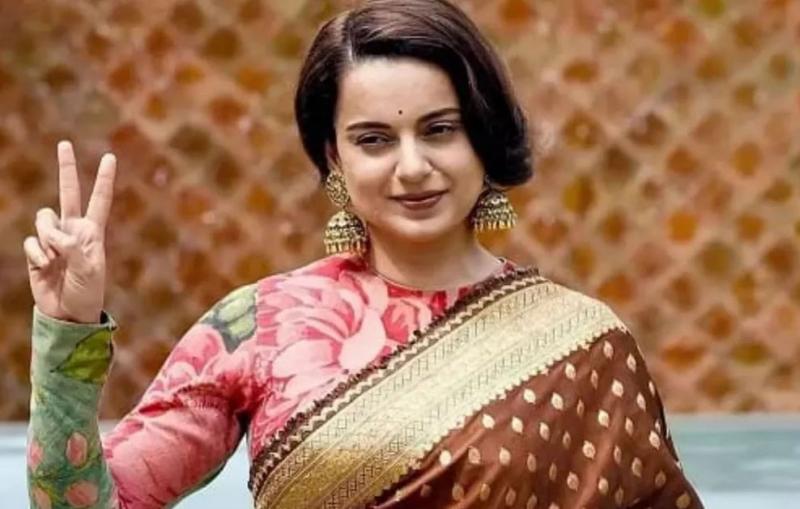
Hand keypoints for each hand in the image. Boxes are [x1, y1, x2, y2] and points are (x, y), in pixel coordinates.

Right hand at [23, 141, 116, 323]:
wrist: (68, 313)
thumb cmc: (87, 293)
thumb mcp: (89, 271)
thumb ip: (75, 249)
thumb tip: (56, 235)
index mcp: (93, 232)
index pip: (100, 200)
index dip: (104, 179)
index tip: (109, 157)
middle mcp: (73, 229)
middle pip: (68, 193)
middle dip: (66, 168)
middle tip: (65, 143)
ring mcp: (53, 238)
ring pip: (43, 218)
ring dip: (48, 238)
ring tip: (56, 260)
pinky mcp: (36, 250)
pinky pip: (32, 240)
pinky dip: (37, 253)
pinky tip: (45, 267)